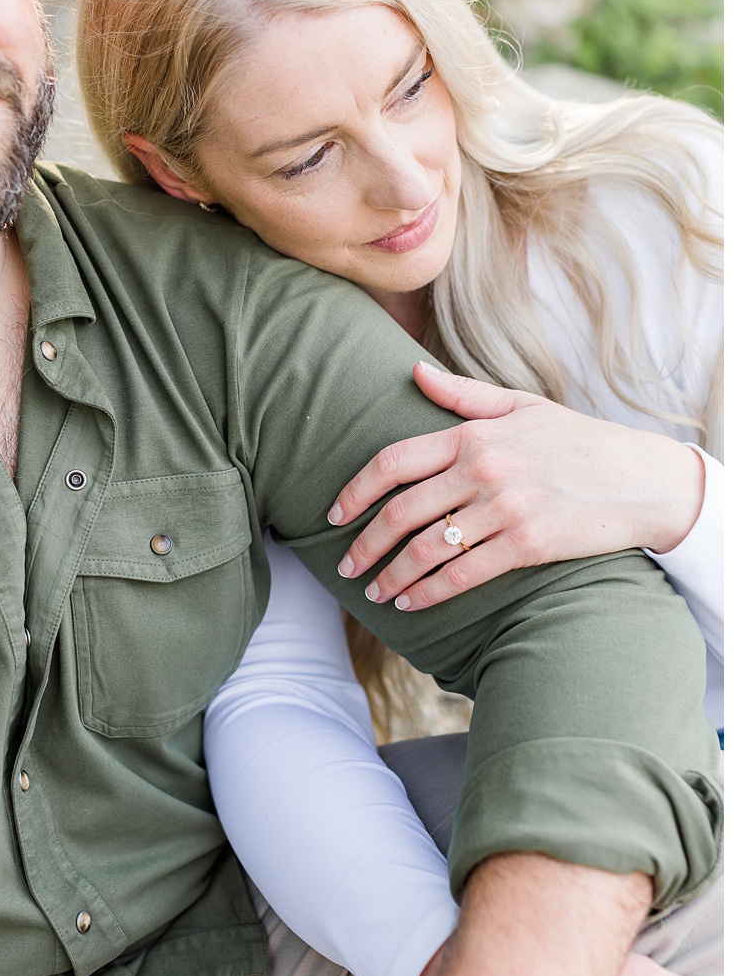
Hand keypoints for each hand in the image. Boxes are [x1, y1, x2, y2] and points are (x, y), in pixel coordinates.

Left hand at [331, 361, 704, 609]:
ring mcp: (504, 508)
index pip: (393, 462)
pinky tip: (411, 604)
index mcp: (472, 435)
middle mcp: (482, 469)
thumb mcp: (520, 405)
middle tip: (346, 565)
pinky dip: (429, 594)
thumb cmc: (577, 440)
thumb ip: (462, 394)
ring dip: (392, 576)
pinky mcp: (527, 545)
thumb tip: (413, 371)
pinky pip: (463, 575)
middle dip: (365, 544)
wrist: (640, 478)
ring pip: (426, 549)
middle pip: (400, 512)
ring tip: (374, 593)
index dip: (355, 491)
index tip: (335, 514)